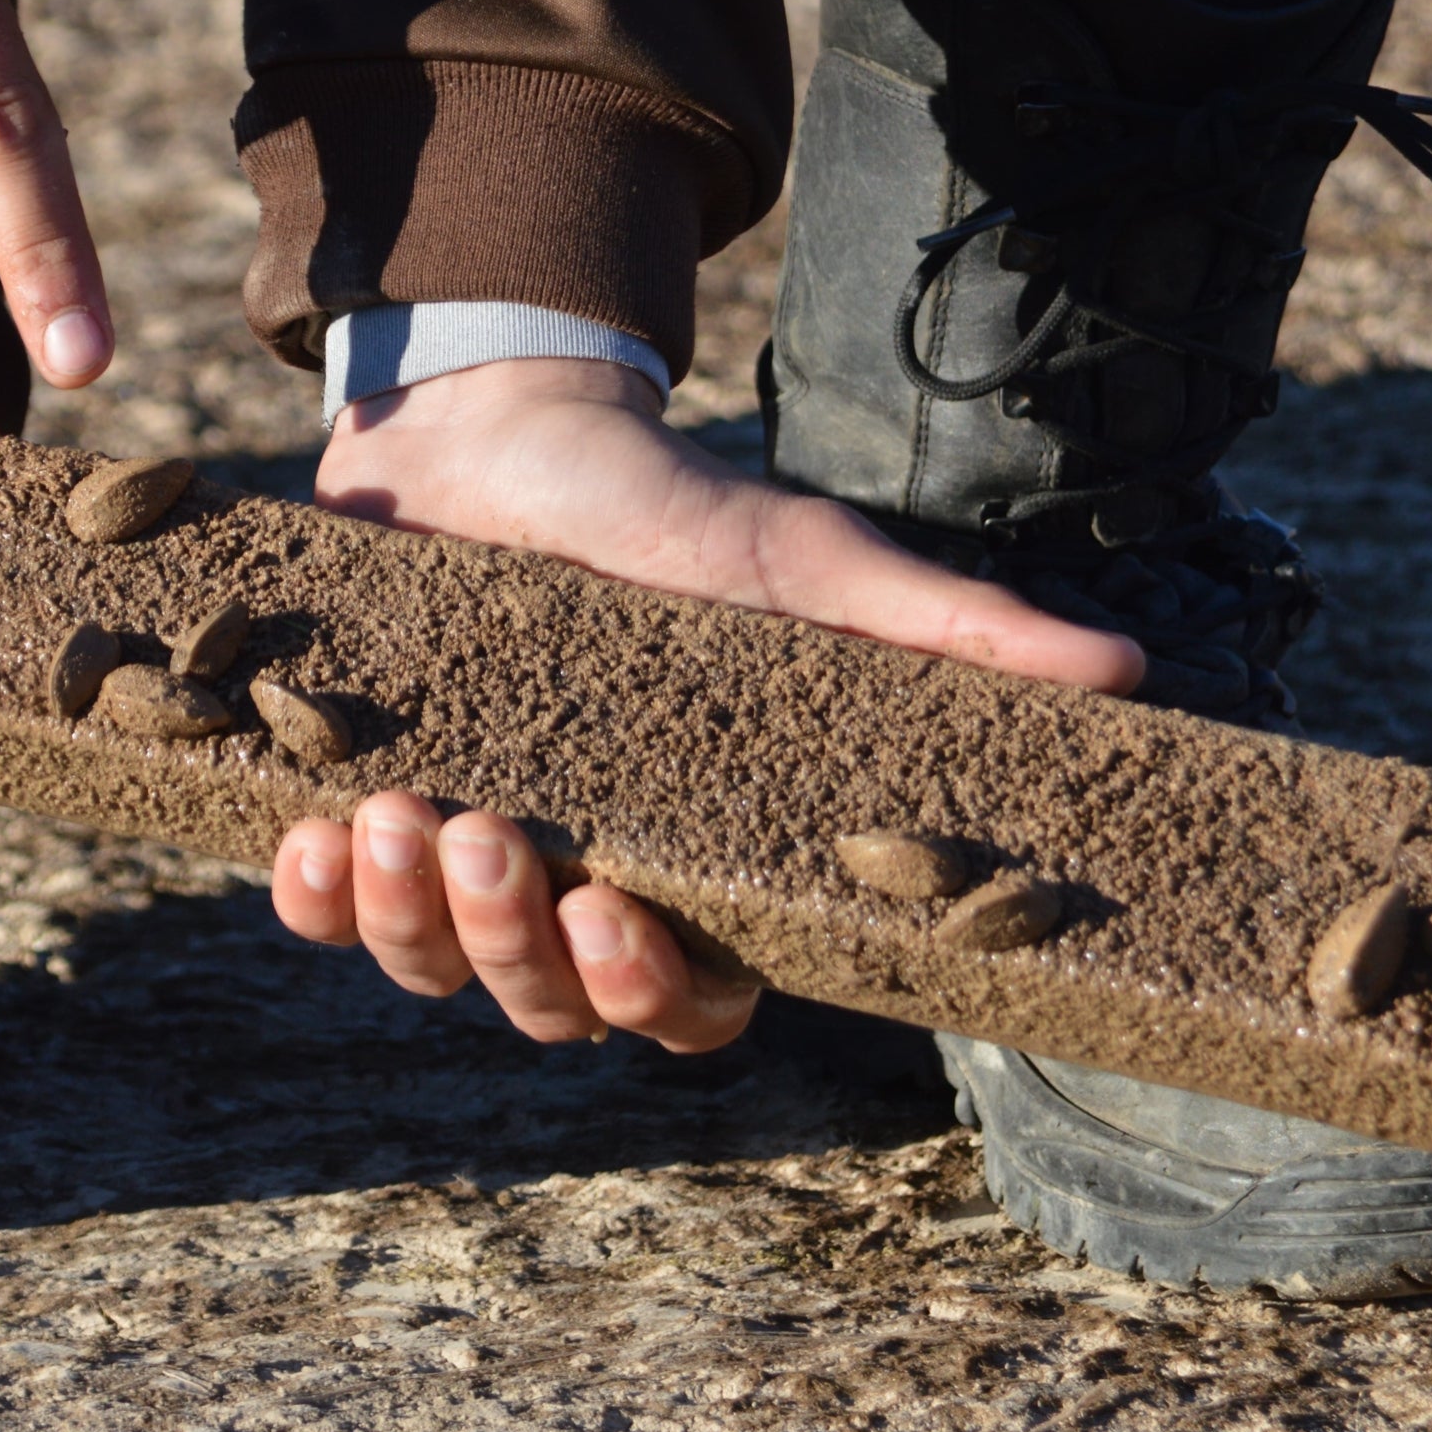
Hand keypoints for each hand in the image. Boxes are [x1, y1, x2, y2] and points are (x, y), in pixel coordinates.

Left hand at [274, 357, 1144, 1050]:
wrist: (501, 424)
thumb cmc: (669, 510)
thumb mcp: (805, 566)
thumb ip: (943, 633)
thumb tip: (1124, 670)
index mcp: (687, 857)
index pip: (689, 999)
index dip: (653, 999)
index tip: (622, 922)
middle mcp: (578, 881)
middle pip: (547, 1008)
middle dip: (515, 948)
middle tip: (495, 837)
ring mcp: (464, 851)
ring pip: (432, 967)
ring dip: (409, 918)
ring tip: (395, 813)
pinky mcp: (360, 800)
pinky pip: (327, 904)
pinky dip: (313, 889)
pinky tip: (307, 837)